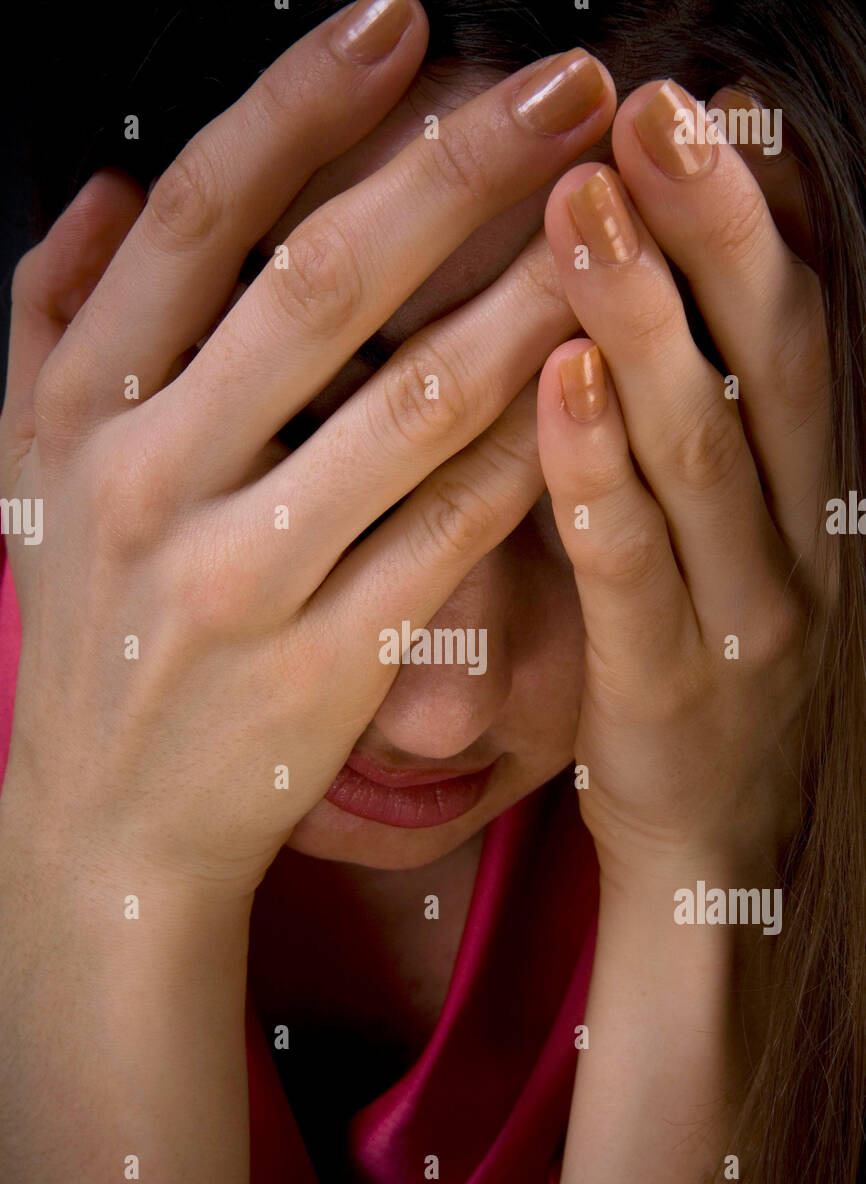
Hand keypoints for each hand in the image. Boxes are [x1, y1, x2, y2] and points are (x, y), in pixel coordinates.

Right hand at [0, 0, 616, 899]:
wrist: (113, 818)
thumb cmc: (95, 630)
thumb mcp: (30, 475)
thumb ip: (51, 321)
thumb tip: (108, 188)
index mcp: (80, 413)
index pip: (196, 220)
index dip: (302, 105)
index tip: (400, 22)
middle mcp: (152, 481)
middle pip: (319, 285)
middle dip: (457, 167)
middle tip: (568, 85)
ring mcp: (243, 576)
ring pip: (414, 402)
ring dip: (531, 294)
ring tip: (617, 220)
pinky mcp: (329, 658)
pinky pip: (455, 528)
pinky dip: (531, 447)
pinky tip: (595, 378)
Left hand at [537, 80, 830, 886]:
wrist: (715, 847)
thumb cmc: (698, 669)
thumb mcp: (727, 540)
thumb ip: (703, 428)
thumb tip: (643, 296)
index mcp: (813, 490)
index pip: (805, 326)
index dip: (768, 210)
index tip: (707, 102)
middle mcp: (802, 537)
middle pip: (771, 357)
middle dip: (715, 226)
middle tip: (648, 107)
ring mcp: (749, 614)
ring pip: (706, 448)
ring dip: (648, 319)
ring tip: (583, 205)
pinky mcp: (672, 686)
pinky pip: (634, 568)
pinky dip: (600, 471)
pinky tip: (558, 384)